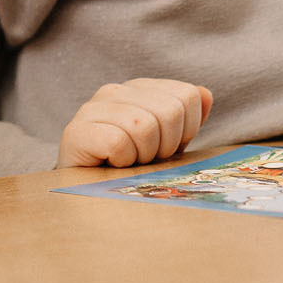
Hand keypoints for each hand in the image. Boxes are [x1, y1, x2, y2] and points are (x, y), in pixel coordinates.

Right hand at [57, 78, 214, 168]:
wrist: (86, 192)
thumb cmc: (129, 168)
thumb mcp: (165, 145)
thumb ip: (185, 120)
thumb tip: (205, 93)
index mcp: (140, 89)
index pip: (187, 95)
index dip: (186, 130)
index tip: (166, 148)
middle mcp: (115, 90)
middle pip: (170, 110)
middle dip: (166, 145)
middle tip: (146, 159)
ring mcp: (93, 107)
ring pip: (143, 126)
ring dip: (142, 156)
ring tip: (128, 163)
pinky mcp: (77, 131)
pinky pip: (118, 143)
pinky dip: (122, 162)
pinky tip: (111, 165)